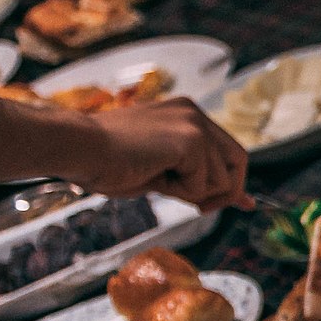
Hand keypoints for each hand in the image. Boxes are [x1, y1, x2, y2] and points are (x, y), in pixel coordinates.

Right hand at [71, 101, 252, 211]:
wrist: (79, 149)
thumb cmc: (108, 162)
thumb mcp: (162, 169)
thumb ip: (197, 178)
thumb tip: (241, 199)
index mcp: (185, 114)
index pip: (228, 150)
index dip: (233, 180)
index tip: (239, 203)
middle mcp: (194, 113)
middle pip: (238, 161)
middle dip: (224, 192)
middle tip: (198, 207)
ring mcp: (194, 124)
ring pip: (221, 179)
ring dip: (190, 192)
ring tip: (155, 177)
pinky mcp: (191, 140)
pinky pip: (203, 184)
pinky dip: (181, 192)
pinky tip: (154, 176)